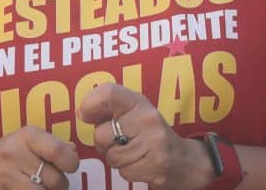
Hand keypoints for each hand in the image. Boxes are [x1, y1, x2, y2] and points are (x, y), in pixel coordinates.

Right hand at [0, 126, 79, 189]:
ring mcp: (7, 177)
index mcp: (28, 136)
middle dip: (61, 184)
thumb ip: (52, 145)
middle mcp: (16, 155)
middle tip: (57, 182)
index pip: (58, 151)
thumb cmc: (8, 150)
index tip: (70, 166)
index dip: (71, 162)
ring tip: (46, 188)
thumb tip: (73, 151)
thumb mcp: (28, 139)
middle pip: (54, 179)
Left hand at [77, 82, 216, 189]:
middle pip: (100, 135)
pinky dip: (127, 170)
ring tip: (133, 152)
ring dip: (115, 158)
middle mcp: (147, 119)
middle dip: (104, 143)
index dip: (90, 104)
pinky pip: (122, 171)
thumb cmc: (151, 133)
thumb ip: (110, 108)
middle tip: (119, 141)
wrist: (184, 160)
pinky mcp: (154, 166)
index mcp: (140, 102)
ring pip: (110, 156)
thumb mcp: (135, 112)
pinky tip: (140, 162)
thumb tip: (82, 112)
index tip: (87, 114)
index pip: (108, 94)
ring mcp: (152, 144)